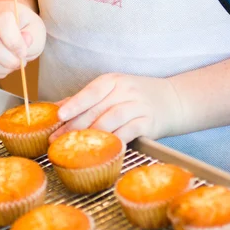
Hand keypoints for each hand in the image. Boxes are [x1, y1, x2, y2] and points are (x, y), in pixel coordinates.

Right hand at [0, 0, 45, 78]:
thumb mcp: (36, 28)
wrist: (12, 24)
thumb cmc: (25, 26)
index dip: (13, 41)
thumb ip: (32, 37)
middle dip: (7, 58)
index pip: (2, 21)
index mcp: (2, 9)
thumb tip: (24, 43)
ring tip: (12, 66)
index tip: (23, 52)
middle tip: (20, 62)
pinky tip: (4, 69)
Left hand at [49, 73, 181, 144]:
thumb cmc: (135, 97)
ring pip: (111, 119)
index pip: (91, 91)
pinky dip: (115, 140)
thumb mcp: (113, 90)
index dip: (75, 103)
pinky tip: (103, 149)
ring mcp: (138, 106)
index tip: (59, 115)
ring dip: (92, 134)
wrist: (173, 100)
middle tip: (57, 139)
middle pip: (97, 108)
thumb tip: (56, 108)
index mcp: (113, 80)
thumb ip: (86, 99)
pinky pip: (128, 132)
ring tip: (77, 145)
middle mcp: (125, 90)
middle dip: (75, 125)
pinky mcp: (148, 123)